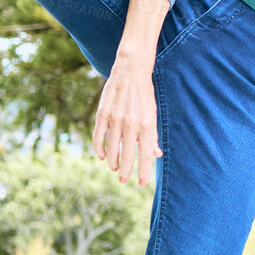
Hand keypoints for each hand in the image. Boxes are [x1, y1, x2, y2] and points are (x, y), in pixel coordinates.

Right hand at [93, 59, 160, 185]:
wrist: (131, 70)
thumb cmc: (145, 94)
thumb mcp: (153, 113)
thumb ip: (152, 135)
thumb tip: (155, 155)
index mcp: (146, 124)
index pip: (145, 154)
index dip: (143, 170)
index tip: (141, 183)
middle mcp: (130, 123)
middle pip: (127, 154)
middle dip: (125, 171)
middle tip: (123, 180)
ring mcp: (115, 119)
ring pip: (111, 148)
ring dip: (112, 161)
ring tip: (114, 167)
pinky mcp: (102, 113)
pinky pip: (98, 136)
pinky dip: (98, 148)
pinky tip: (101, 156)